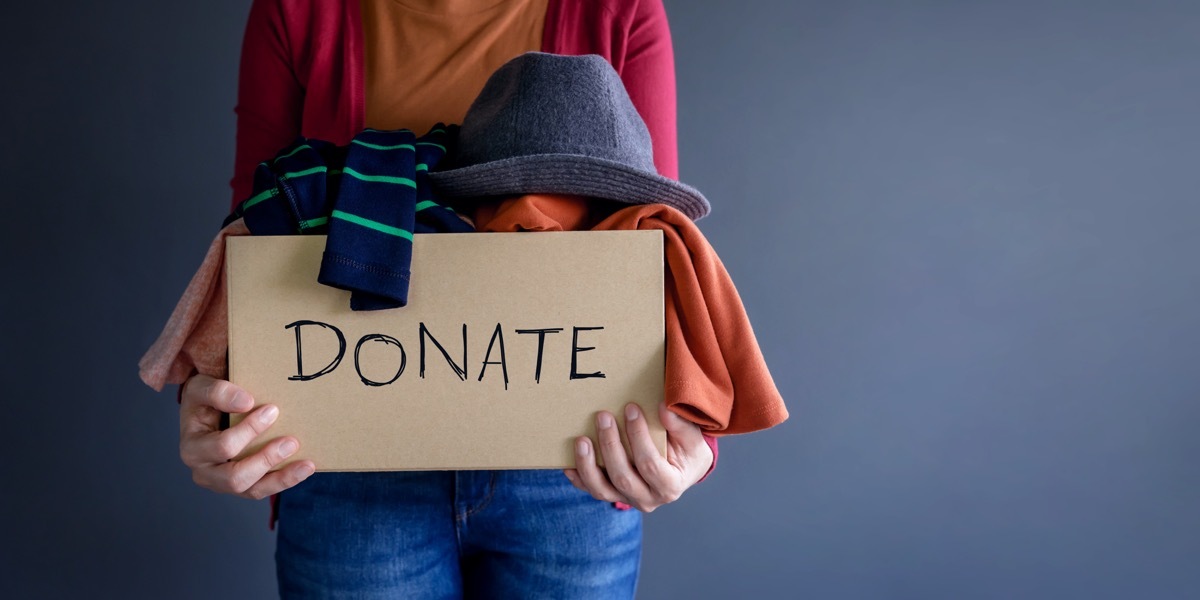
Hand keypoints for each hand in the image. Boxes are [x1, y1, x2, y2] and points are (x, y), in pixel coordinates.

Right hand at [178, 374, 314, 498]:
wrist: (205, 411)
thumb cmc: (204, 400)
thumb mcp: (200, 388)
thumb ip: (218, 392)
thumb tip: (246, 402)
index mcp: (192, 448)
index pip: (223, 446)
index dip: (249, 430)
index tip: (273, 410)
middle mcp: (203, 471)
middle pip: (234, 477)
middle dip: (265, 460)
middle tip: (291, 441)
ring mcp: (221, 483)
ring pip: (251, 490)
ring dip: (280, 477)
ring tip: (306, 464)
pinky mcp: (240, 486)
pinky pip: (262, 490)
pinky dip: (284, 481)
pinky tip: (304, 469)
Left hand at [564, 402, 712, 512]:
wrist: (684, 468)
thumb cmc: (688, 451)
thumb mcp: (693, 437)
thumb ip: (680, 425)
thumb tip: (663, 408)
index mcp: (670, 486)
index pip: (651, 465)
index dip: (639, 437)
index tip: (630, 409)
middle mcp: (648, 499)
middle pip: (623, 477)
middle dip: (610, 445)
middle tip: (603, 416)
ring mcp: (628, 499)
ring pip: (602, 489)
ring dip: (588, 464)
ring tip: (581, 440)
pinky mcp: (613, 495)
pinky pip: (592, 489)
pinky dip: (578, 478)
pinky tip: (568, 464)